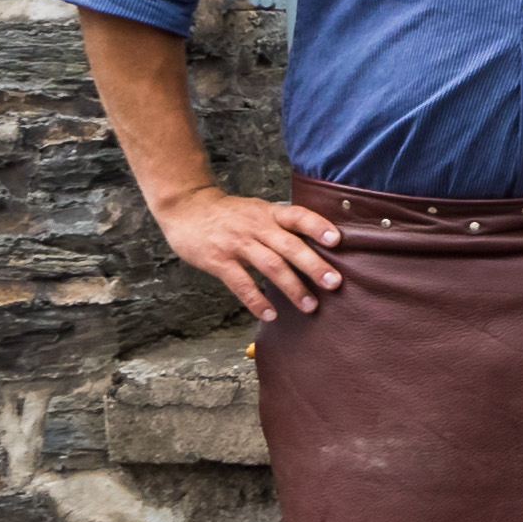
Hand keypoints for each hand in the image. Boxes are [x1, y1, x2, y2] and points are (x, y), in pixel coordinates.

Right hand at [159, 185, 341, 322]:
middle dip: (314, 265)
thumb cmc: (230, 213)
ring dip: (292, 287)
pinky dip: (256, 300)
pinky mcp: (218, 260)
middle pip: (289, 246)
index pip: (298, 216)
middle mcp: (257, 227)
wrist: (185, 207)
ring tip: (309, 305)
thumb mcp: (258, 210)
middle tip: (334, 283)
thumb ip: (283, 225)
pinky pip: (241, 283)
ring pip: (270, 266)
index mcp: (270, 214)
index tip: (337, 240)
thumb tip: (318, 244)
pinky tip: (269, 314)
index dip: (317, 226)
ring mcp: (237, 244)